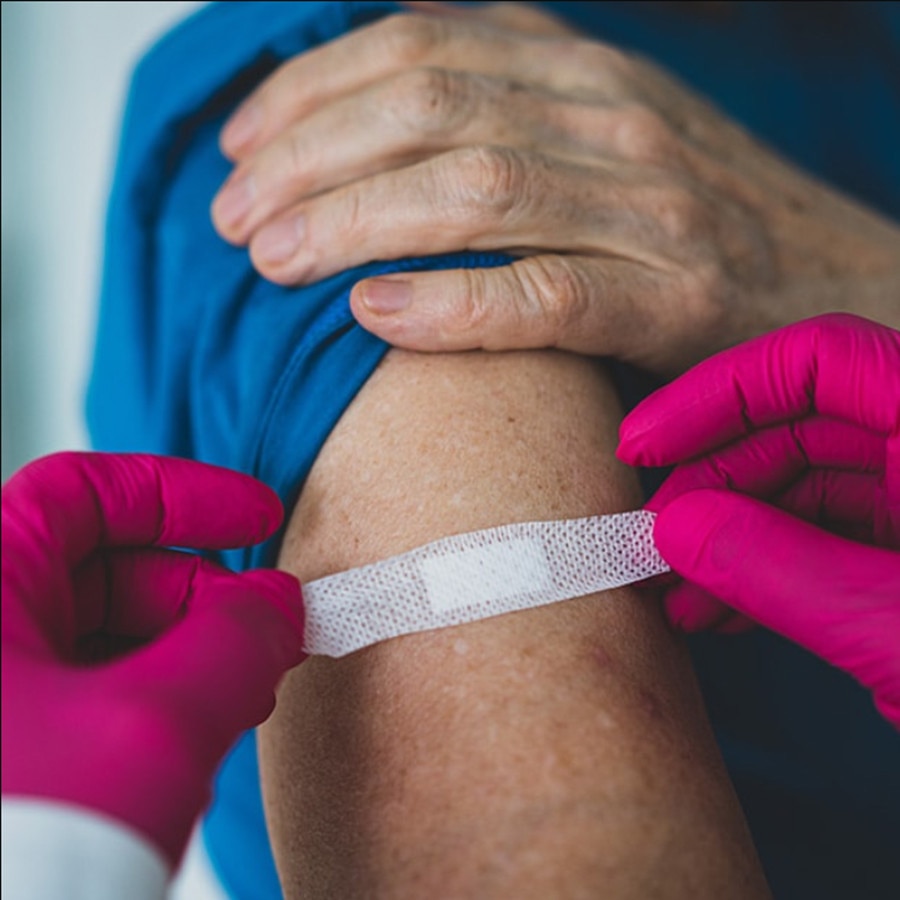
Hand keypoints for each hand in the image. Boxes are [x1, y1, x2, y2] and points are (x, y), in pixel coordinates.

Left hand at [1, 452, 304, 865]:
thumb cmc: (14, 851)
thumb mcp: (152, 727)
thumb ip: (235, 643)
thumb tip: (282, 605)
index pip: (83, 493)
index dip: (181, 494)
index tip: (257, 516)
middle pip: (99, 570)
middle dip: (199, 590)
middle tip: (268, 626)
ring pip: (97, 640)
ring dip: (184, 650)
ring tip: (243, 689)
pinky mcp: (7, 753)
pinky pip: (86, 699)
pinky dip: (153, 700)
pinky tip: (194, 736)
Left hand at [210, 3, 899, 374]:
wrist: (839, 284)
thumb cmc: (703, 219)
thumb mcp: (609, 129)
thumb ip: (516, 100)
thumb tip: (399, 85)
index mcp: (585, 70)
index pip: (421, 46)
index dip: (311, 89)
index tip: (241, 146)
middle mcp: (612, 118)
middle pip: (427, 111)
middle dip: (307, 159)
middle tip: (232, 219)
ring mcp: (649, 207)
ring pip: (472, 192)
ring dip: (350, 223)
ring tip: (269, 261)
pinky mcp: (675, 301)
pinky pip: (545, 294)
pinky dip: (451, 302)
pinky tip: (372, 312)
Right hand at [617, 314, 899, 725]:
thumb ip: (782, 571)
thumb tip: (676, 529)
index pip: (819, 362)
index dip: (717, 393)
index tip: (643, 443)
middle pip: (796, 428)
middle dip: (712, 483)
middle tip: (652, 540)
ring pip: (802, 489)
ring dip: (729, 535)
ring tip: (677, 593)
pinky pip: (822, 541)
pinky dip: (765, 570)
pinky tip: (721, 608)